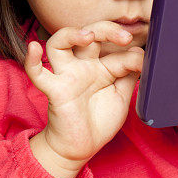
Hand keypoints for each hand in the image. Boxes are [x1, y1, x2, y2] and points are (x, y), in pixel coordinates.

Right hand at [25, 22, 143, 177]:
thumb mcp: (122, 96)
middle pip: (89, 35)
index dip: (133, 53)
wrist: (81, 147)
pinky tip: (34, 47)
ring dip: (72, 33)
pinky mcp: (55, 90)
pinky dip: (31, 60)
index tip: (145, 63)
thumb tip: (141, 53)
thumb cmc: (100, 120)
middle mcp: (84, 65)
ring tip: (87, 36)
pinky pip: (37, 73)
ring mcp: (67, 75)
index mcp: (102, 66)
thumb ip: (130, 75)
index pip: (117, 50)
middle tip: (125, 37)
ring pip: (59, 43)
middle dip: (107, 29)